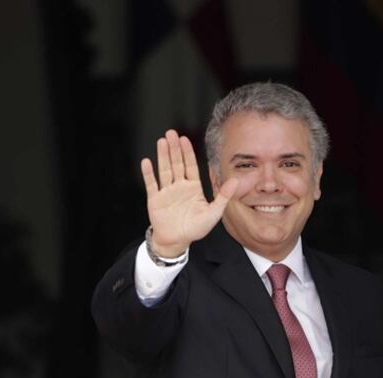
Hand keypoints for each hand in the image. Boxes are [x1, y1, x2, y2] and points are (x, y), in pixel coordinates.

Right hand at [141, 129, 238, 256]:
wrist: (177, 240)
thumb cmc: (196, 228)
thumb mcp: (214, 212)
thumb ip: (224, 196)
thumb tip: (235, 181)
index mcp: (193, 188)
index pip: (190, 166)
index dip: (187, 152)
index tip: (185, 139)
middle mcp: (179, 186)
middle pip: (176, 164)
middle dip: (174, 149)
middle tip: (171, 133)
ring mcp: (166, 192)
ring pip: (164, 170)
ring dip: (162, 156)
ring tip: (161, 141)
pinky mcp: (155, 199)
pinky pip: (151, 184)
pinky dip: (148, 174)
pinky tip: (146, 162)